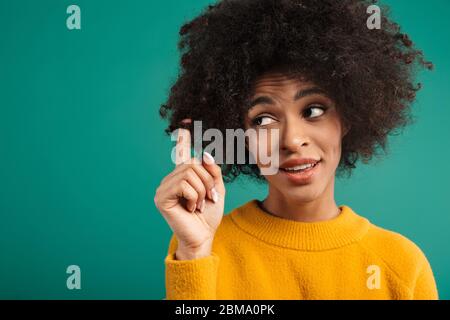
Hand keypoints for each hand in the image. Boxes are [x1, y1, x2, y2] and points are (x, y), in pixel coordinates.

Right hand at [154, 119, 225, 259]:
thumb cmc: (208, 215)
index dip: (183, 140)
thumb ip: (212, 171)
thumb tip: (203, 154)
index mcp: (183, 177)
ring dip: (202, 190)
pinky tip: (191, 208)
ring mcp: (164, 188)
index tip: (183, 126)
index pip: (182, 154)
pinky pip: (183, 185)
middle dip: (208, 180)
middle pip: (193, 163)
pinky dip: (194, 196)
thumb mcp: (217, 189)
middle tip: (209, 197)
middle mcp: (171, 179)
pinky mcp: (161, 198)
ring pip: (189, 173)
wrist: (203, 236)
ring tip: (199, 204)